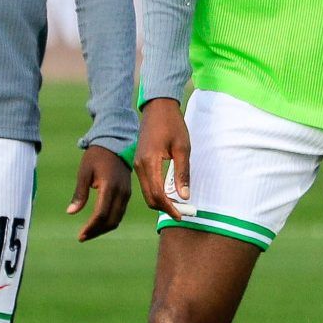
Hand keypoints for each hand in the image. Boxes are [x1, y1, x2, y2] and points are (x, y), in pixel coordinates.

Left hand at [68, 145, 132, 240]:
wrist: (115, 144)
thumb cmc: (96, 157)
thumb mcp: (84, 172)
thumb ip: (79, 193)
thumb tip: (71, 212)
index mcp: (109, 186)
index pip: (101, 214)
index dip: (91, 227)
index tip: (80, 235)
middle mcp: (121, 193)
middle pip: (111, 221)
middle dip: (96, 232)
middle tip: (82, 237)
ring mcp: (126, 194)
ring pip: (117, 219)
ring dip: (103, 229)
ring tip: (88, 233)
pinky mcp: (127, 194)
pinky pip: (119, 213)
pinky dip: (109, 222)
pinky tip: (98, 224)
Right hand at [136, 98, 191, 218]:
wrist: (158, 107)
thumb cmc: (172, 124)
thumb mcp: (182, 148)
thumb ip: (182, 173)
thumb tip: (184, 196)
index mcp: (149, 162)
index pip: (157, 194)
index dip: (169, 208)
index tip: (181, 215)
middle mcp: (140, 166)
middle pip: (150, 197)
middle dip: (165, 208)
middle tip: (182, 213)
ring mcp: (138, 165)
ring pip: (147, 192)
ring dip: (161, 202)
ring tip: (178, 205)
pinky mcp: (139, 163)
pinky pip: (147, 184)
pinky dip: (157, 193)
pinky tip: (170, 193)